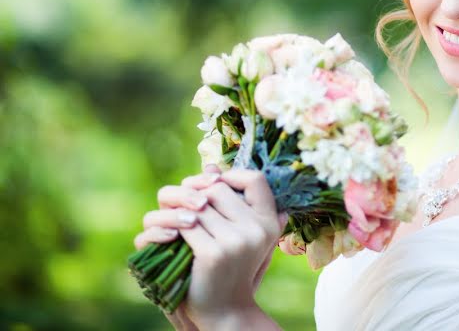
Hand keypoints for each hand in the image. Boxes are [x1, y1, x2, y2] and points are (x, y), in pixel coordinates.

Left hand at [134, 165, 287, 328]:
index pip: (255, 179)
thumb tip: (210, 166)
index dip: (231, 175)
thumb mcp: (243, 233)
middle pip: (218, 189)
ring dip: (181, 209)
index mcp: (270, 221)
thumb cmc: (233, 266)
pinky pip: (187, 225)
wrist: (226, 308)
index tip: (214, 183)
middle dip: (196, 191)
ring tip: (175, 215)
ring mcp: (236, 241)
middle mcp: (257, 229)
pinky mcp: (213, 254)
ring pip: (199, 206)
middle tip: (182, 199)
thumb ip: (235, 202)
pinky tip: (172, 233)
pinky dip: (175, 226)